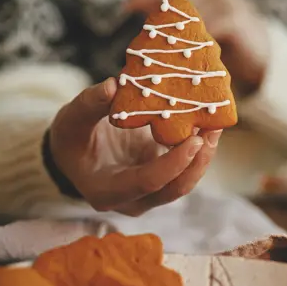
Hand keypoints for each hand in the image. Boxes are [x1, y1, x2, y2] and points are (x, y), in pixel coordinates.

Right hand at [49, 78, 221, 216]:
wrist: (76, 152)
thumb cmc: (72, 137)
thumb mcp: (71, 119)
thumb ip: (89, 104)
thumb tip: (113, 85)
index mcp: (107, 192)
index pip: (148, 183)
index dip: (173, 164)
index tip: (193, 139)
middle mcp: (132, 201)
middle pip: (174, 188)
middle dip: (198, 160)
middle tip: (212, 128)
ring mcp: (150, 194)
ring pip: (185, 181)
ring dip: (203, 155)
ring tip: (215, 124)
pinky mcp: (162, 180)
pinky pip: (185, 169)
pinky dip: (198, 150)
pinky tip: (207, 125)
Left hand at [125, 0, 269, 95]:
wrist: (262, 57)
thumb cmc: (227, 41)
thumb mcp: (199, 23)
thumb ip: (175, 15)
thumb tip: (137, 13)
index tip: (128, 7)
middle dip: (154, 17)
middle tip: (139, 38)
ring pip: (188, 13)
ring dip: (172, 34)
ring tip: (159, 53)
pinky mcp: (236, 18)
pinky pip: (207, 28)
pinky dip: (193, 42)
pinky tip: (185, 56)